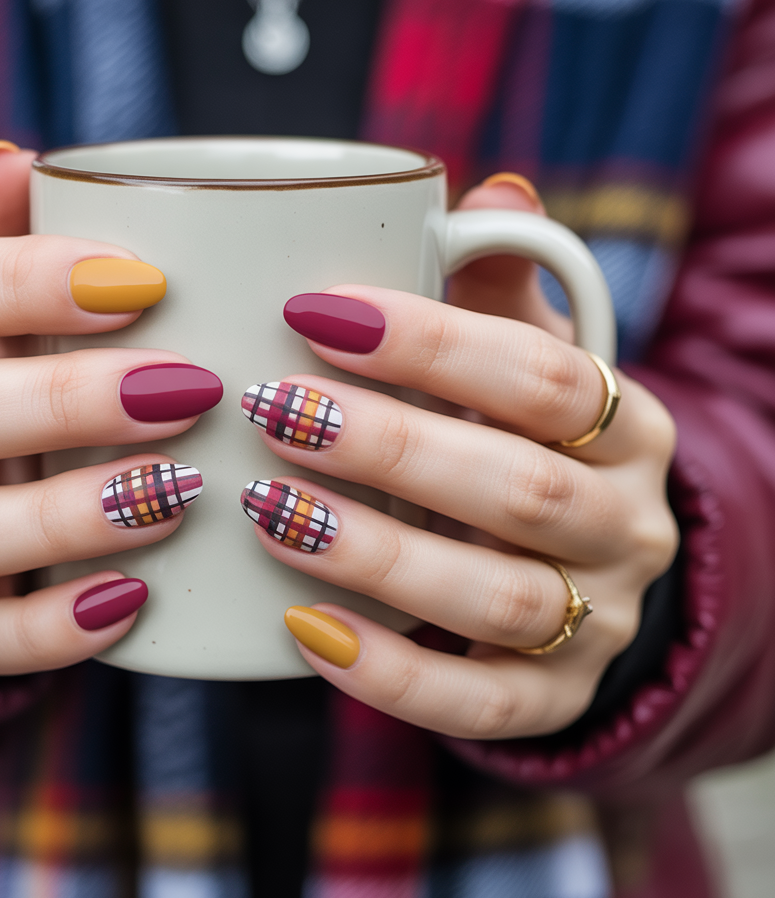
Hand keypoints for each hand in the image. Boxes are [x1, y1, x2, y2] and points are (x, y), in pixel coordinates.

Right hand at [0, 145, 219, 674]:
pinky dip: (51, 628)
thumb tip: (12, 160)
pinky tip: (135, 601)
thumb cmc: (24, 363)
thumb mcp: (18, 295)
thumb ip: (20, 229)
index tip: (148, 281)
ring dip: (68, 515)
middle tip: (190, 391)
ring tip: (181, 492)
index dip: (30, 281)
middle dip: (67, 401)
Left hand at [245, 177, 677, 738]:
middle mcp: (629, 524)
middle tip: (271, 410)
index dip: (433, 343)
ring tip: (267, 510)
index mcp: (628, 424)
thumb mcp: (525, 356)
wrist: (575, 566)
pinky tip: (302, 630)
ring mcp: (598, 623)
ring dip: (378, 555)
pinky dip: (392, 675)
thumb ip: (502, 283)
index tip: (313, 312)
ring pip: (501, 600)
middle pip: (522, 490)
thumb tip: (492, 193)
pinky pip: (482, 705)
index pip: (545, 378)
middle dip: (391, 447)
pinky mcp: (552, 700)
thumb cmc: (518, 437)